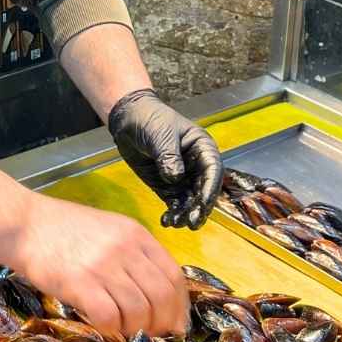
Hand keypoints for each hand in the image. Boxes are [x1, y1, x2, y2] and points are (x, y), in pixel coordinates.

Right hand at [8, 192, 189, 337]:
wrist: (23, 223)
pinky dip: (112, 331)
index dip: (180, 305)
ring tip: (125, 332)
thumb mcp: (108, 230)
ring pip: (140, 311)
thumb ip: (132, 254)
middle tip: (153, 335)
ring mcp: (104, 266)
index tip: (177, 323)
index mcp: (136, 234)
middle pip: (162, 296)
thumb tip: (156, 293)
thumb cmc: (62, 229)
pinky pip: (110, 318)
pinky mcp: (80, 283)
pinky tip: (104, 329)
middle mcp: (125, 249)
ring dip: (137, 330)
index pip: (174, 275)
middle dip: (163, 323)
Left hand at [108, 89, 222, 228]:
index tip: (204, 203)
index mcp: (202, 148)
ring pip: (189, 200)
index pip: (212, 170)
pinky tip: (167, 221)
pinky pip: (174, 203)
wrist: (128, 121)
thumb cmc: (150, 119)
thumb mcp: (161, 135)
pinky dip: (172, 212)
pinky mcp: (167, 186)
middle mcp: (196, 165)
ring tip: (176, 223)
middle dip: (199, 207)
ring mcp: (182, 177)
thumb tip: (175, 178)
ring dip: (185, 213)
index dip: (210, 188)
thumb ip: (169, 157)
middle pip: (203, 190)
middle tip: (192, 222)